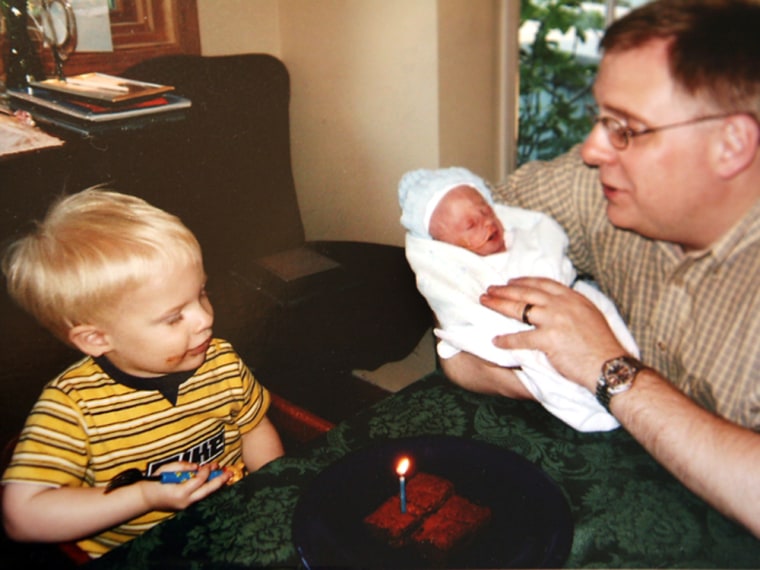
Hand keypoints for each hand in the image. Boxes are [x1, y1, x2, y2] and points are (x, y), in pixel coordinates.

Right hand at [139, 461, 230, 511]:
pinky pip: (200, 495)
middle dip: (219, 481)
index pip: (199, 481)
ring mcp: (186, 505)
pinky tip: (214, 480)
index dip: (206, 471)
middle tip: (229, 473)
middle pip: (207, 491)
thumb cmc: (154, 482)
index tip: (208, 465)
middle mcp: (185, 501)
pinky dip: (207, 487)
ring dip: (215, 484)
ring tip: (225, 475)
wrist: (145, 498)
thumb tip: (197, 467)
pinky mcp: (186, 505)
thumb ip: (183, 466)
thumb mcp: (166, 469)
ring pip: (206, 494)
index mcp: (180, 492)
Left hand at [480, 276, 626, 389]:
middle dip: (505, 290)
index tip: (510, 280)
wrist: (610, 365)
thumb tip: (556, 305)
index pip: (543, 283)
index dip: (524, 281)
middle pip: (526, 292)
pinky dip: (506, 340)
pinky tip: (496, 341)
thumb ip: (571, 307)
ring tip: (485, 302)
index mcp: (573, 297)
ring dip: (499, 305)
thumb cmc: (602, 346)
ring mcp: (555, 320)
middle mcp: (562, 304)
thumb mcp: (590, 316)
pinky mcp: (549, 339)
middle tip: (489, 289)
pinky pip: (521, 338)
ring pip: (519, 309)